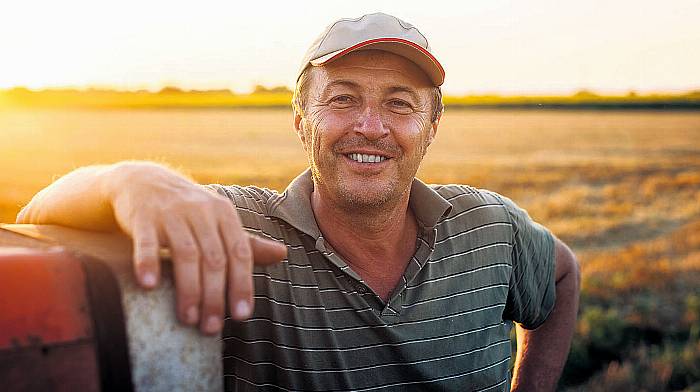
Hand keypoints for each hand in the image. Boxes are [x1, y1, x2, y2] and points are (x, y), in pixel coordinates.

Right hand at [106, 162, 286, 334]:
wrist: (143, 180)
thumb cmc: (188, 209)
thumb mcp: (219, 220)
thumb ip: (247, 242)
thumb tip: (283, 254)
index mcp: (224, 214)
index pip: (240, 254)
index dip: (242, 285)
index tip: (241, 316)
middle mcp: (202, 211)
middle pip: (214, 259)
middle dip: (215, 296)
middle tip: (211, 327)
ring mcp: (172, 213)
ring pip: (185, 254)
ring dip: (188, 289)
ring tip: (188, 318)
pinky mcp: (143, 216)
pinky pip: (147, 242)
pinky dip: (148, 263)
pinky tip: (149, 286)